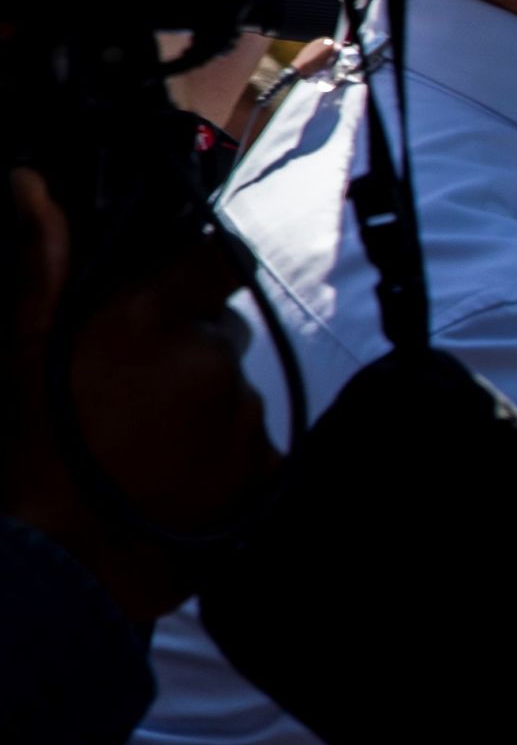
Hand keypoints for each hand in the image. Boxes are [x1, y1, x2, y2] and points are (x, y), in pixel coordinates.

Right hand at [5, 170, 278, 622]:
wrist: (64, 560)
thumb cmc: (32, 449)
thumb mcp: (22, 350)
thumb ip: (40, 264)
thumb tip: (31, 184)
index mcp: (153, 319)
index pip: (220, 260)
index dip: (207, 269)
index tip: (187, 286)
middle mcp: (210, 359)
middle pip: (220, 336)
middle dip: (191, 353)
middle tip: (140, 394)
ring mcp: (243, 416)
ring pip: (235, 394)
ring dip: (207, 408)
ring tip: (150, 446)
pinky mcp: (264, 470)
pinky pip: (258, 448)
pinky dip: (230, 458)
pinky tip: (181, 479)